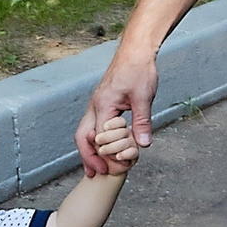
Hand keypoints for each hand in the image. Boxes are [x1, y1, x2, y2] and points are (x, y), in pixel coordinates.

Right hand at [78, 43, 158, 166]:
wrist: (135, 52)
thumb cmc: (139, 70)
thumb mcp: (143, 97)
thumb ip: (141, 122)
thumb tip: (142, 145)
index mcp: (103, 105)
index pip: (98, 137)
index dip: (104, 155)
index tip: (113, 168)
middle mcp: (94, 106)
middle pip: (82, 137)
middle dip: (87, 157)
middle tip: (95, 174)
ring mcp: (96, 104)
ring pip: (85, 132)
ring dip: (89, 150)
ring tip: (96, 167)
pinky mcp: (102, 103)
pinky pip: (93, 126)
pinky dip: (95, 140)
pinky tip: (103, 148)